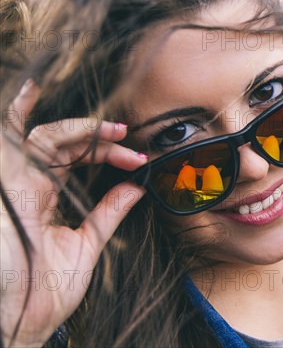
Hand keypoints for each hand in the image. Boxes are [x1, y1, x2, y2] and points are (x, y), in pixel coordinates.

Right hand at [0, 80, 146, 345]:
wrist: (15, 323)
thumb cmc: (43, 291)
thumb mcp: (85, 245)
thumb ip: (108, 213)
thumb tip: (137, 187)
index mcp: (44, 200)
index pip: (76, 163)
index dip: (108, 156)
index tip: (140, 160)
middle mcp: (27, 185)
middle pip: (66, 147)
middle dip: (100, 141)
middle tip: (130, 140)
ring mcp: (13, 180)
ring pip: (45, 136)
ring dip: (81, 130)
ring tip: (114, 132)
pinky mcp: (4, 178)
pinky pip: (9, 135)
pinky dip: (18, 109)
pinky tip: (32, 88)